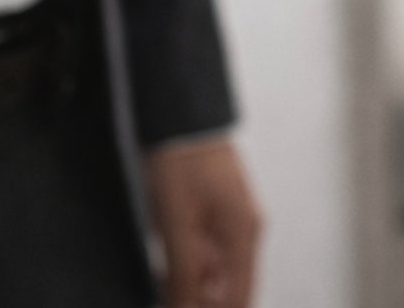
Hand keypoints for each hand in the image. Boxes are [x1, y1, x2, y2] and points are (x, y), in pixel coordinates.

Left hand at [145, 136, 261, 307]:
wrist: (179, 115)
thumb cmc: (181, 161)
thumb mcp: (177, 223)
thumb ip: (184, 273)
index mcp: (244, 236)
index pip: (240, 300)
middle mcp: (244, 232)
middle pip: (229, 290)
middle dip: (199, 300)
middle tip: (166, 296)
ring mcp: (231, 222)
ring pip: (216, 274)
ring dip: (190, 286)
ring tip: (160, 281)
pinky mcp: (215, 213)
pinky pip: (207, 254)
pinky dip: (186, 266)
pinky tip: (161, 264)